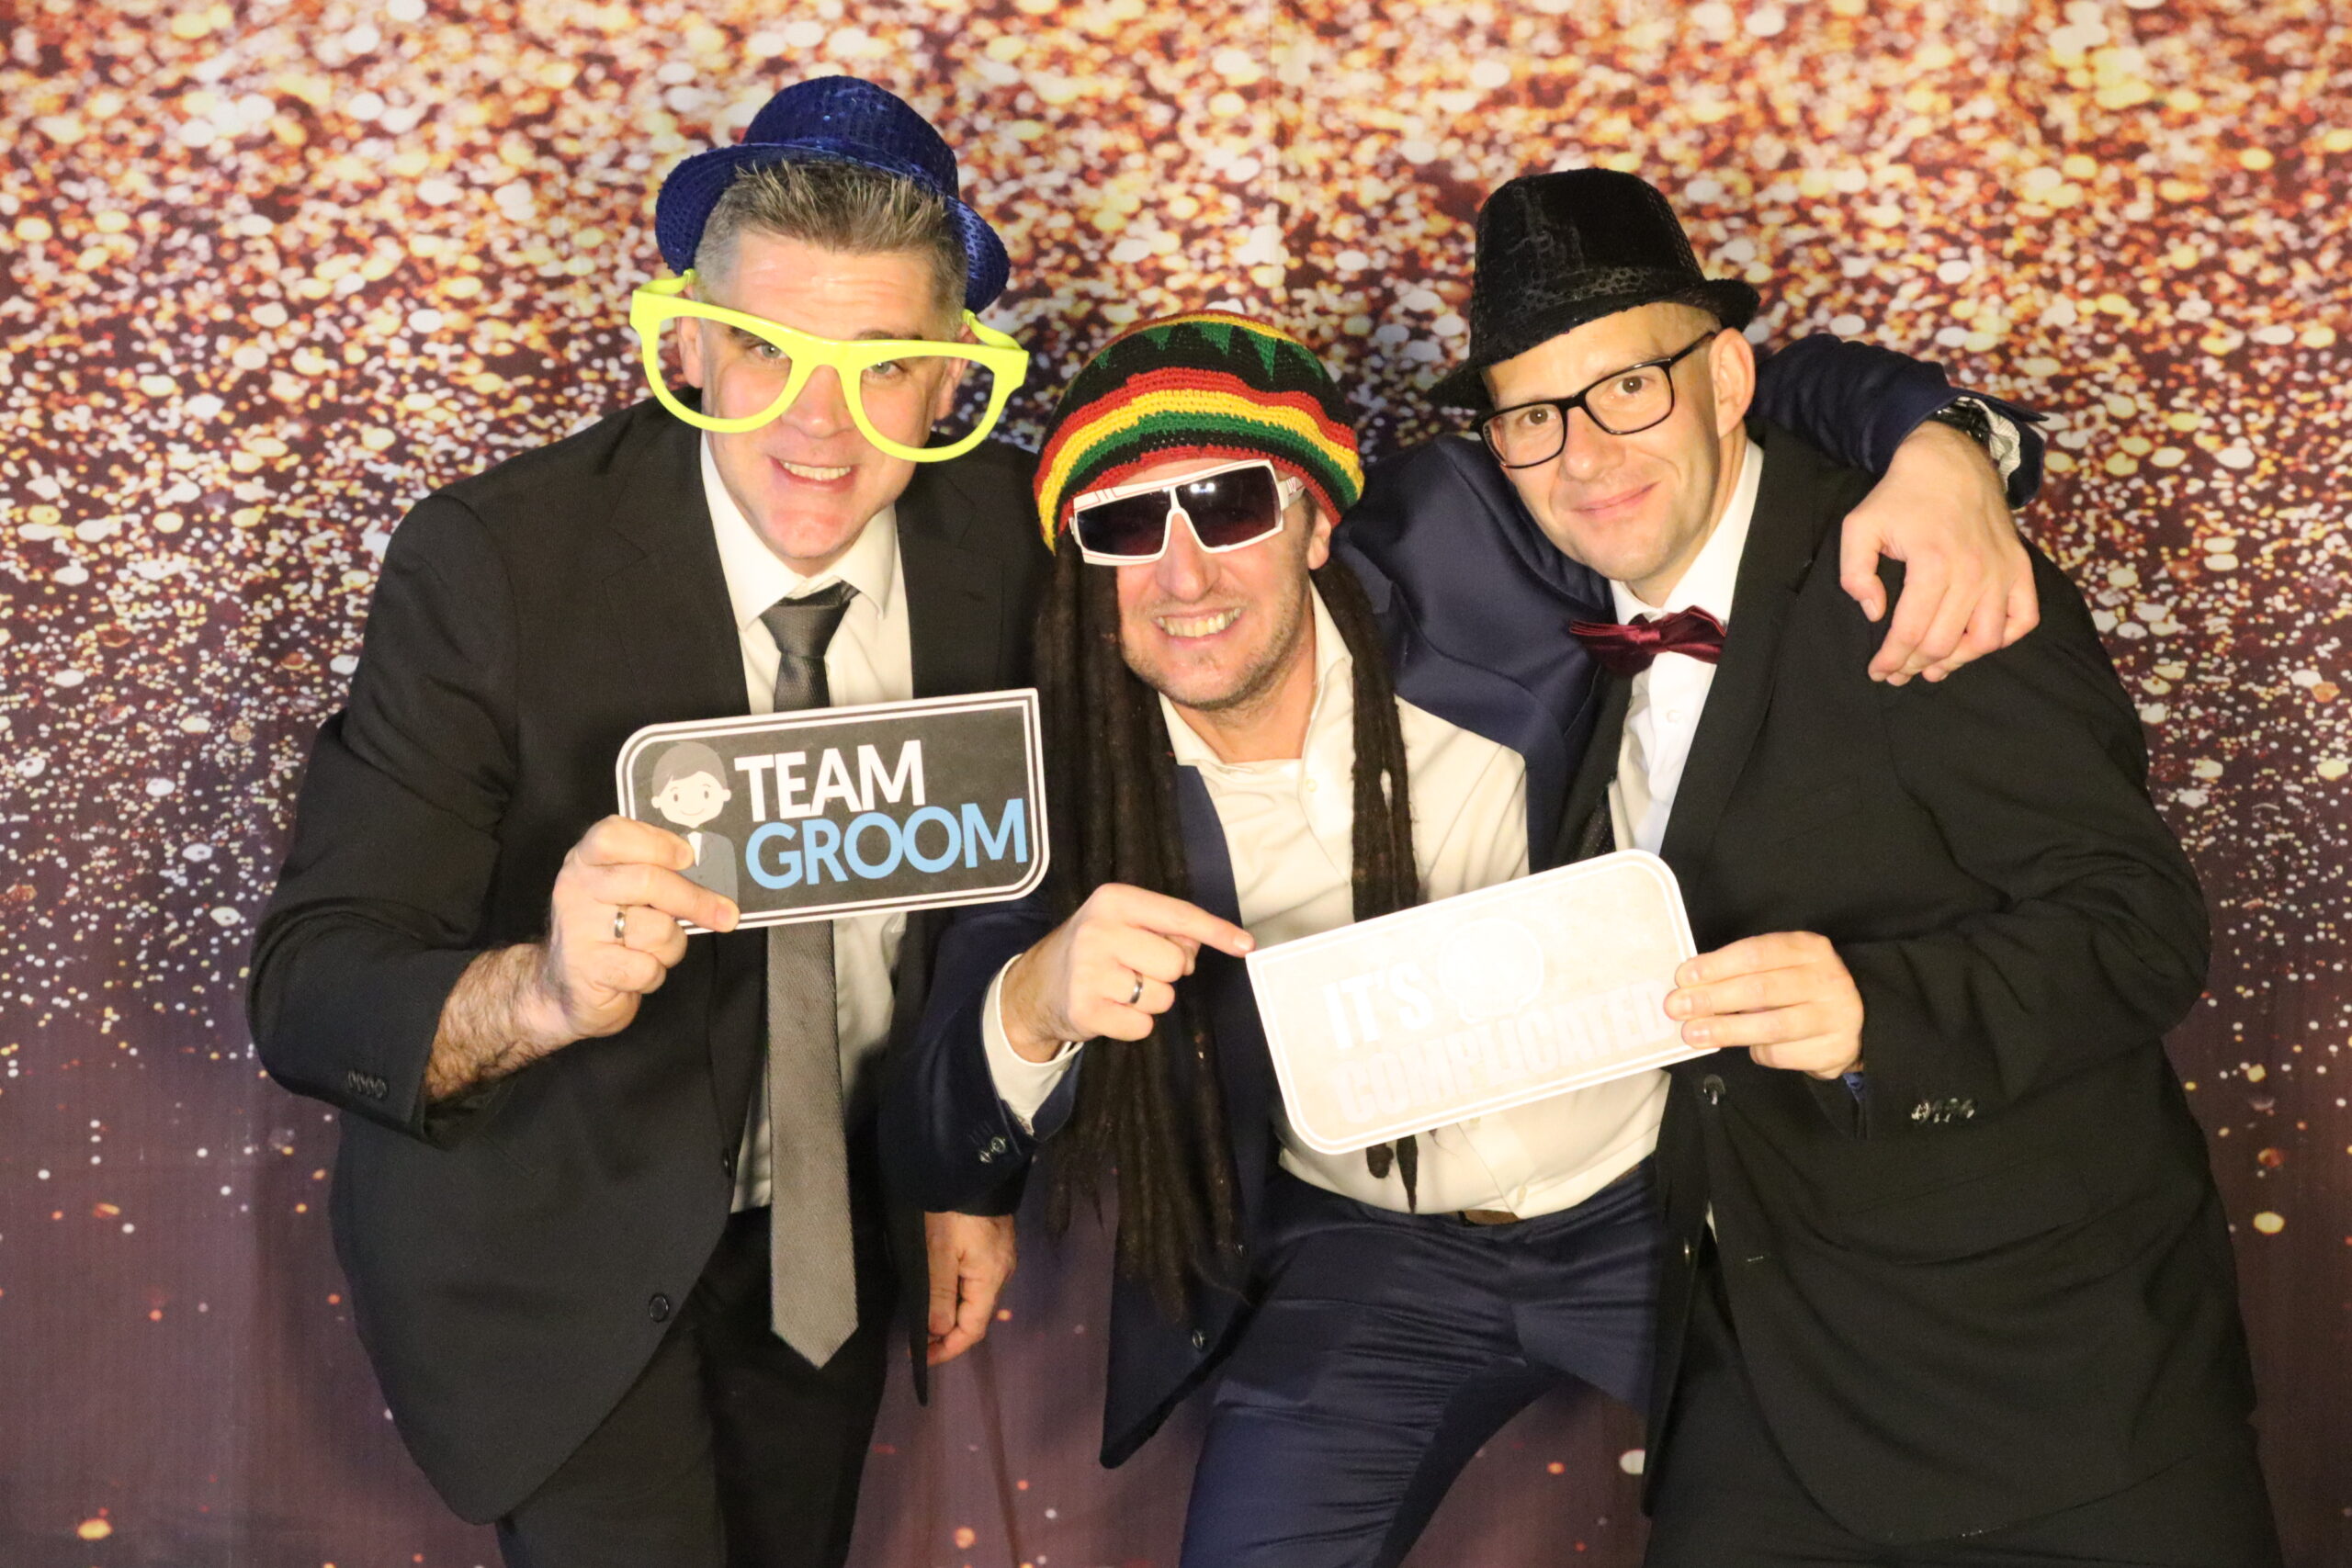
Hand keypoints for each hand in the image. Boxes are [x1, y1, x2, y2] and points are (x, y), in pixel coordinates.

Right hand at [530, 815, 740, 1045]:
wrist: (564, 988)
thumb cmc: (607, 932)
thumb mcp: (621, 891)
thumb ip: (653, 871)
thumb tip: (711, 869)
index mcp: (586, 860)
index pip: (614, 835)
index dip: (658, 844)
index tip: (688, 858)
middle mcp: (577, 888)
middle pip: (648, 881)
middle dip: (695, 900)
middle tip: (725, 914)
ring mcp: (579, 928)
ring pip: (657, 929)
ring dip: (670, 946)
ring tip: (651, 950)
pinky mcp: (588, 968)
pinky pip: (647, 967)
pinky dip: (653, 974)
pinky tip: (635, 973)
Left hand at [924, 1211, 1015, 1365]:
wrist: (972, 1164)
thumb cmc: (952, 1210)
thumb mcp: (937, 1252)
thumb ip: (938, 1294)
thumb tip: (938, 1332)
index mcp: (990, 1279)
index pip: (973, 1329)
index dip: (948, 1349)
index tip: (919, 1357)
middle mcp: (1002, 1271)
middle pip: (977, 1315)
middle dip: (949, 1333)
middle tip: (917, 1339)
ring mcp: (1001, 1255)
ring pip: (976, 1297)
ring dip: (952, 1312)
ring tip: (926, 1319)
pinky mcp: (994, 1242)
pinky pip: (978, 1279)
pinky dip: (959, 1293)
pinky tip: (944, 1290)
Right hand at [998, 884, 1254, 1061]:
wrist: (1037, 986)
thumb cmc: (1095, 949)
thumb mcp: (1123, 922)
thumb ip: (1167, 928)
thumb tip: (1208, 945)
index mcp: (1114, 900)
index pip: (1179, 916)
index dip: (1216, 931)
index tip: (1246, 945)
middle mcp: (1099, 931)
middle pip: (1176, 963)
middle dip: (1166, 973)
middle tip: (1137, 969)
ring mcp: (1090, 972)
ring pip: (1162, 997)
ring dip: (1150, 1000)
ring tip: (1121, 989)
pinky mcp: (1086, 1009)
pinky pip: (1143, 1027)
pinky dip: (1134, 1024)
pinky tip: (1111, 1009)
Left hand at [1667, 931, 1863, 1079]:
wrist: (1857, 1021)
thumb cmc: (1801, 990)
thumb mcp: (1780, 968)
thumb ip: (1743, 972)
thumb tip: (1689, 986)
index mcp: (1808, 949)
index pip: (1757, 953)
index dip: (1717, 965)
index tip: (1684, 977)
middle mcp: (1825, 979)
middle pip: (1761, 989)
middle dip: (1713, 998)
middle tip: (1677, 1008)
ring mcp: (1834, 1016)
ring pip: (1772, 1025)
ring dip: (1726, 1030)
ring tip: (1692, 1033)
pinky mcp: (1833, 1049)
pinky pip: (1782, 1054)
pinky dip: (1757, 1052)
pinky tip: (1746, 1048)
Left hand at [1841, 420, 2038, 685]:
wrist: (1949, 460)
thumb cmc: (1899, 496)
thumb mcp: (1859, 527)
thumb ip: (1854, 574)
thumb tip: (1875, 613)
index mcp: (1932, 563)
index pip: (1910, 632)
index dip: (1891, 660)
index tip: (1877, 671)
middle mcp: (1973, 571)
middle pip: (1945, 643)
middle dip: (1916, 666)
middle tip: (1898, 673)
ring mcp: (2001, 570)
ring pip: (1986, 640)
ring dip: (1957, 661)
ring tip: (1932, 667)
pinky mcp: (2020, 567)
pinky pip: (2023, 618)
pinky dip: (2003, 638)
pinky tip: (1976, 642)